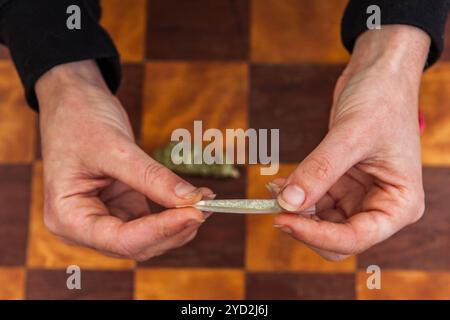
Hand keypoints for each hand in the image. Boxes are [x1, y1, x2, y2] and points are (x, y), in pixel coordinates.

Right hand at [36, 60, 213, 259]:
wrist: (74, 101)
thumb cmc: (80, 120)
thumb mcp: (115, 148)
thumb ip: (152, 178)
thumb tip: (192, 199)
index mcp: (68, 217)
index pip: (120, 241)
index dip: (161, 230)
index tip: (195, 212)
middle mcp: (85, 226)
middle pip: (137, 245)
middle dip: (173, 229)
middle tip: (205, 207)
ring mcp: (106, 218)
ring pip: (148, 238)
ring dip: (178, 224)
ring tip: (205, 202)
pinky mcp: (123, 207)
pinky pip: (152, 220)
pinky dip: (174, 212)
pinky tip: (194, 199)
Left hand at [271, 25, 429, 259]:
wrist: (379, 74)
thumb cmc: (382, 99)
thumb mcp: (351, 135)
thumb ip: (320, 170)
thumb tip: (288, 203)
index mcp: (399, 204)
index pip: (356, 238)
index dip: (317, 235)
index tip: (283, 219)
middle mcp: (380, 205)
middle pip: (337, 237)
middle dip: (306, 226)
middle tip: (275, 209)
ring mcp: (359, 195)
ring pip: (321, 221)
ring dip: (296, 210)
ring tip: (273, 191)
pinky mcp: (341, 183)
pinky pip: (314, 200)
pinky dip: (296, 194)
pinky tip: (279, 183)